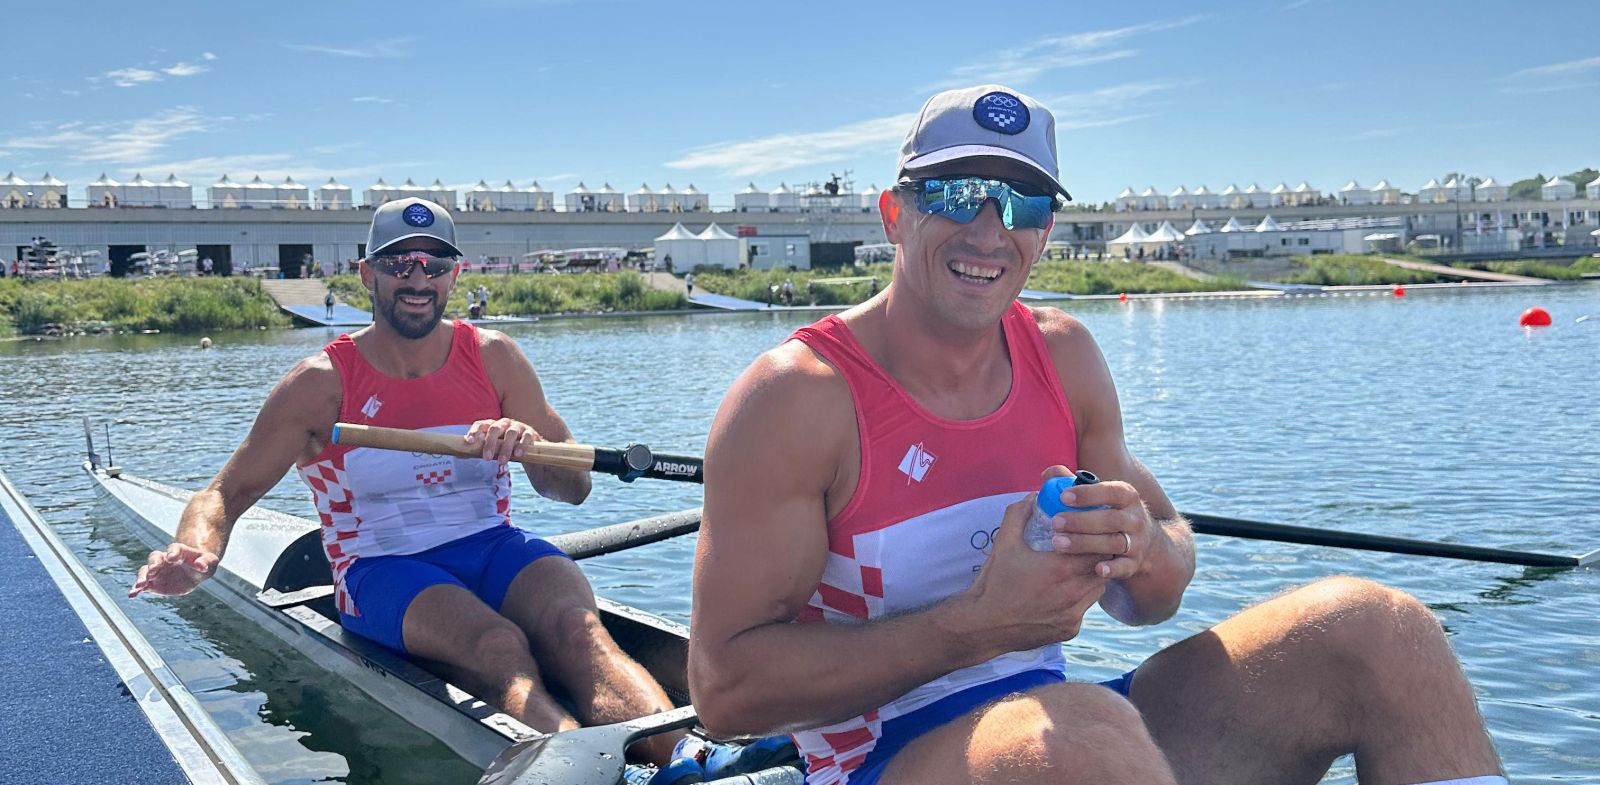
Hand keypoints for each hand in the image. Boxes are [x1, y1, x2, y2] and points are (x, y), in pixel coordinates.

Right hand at [129, 543, 218, 597]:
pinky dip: (136, 589)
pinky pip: (142, 585)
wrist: (194, 571)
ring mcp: (157, 570)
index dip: (172, 552)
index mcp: (179, 551)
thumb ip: (206, 562)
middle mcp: (165, 559)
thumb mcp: (210, 561)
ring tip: (140, 585)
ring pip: (145, 571)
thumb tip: (201, 566)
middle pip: (155, 557)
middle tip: (153, 571)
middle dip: (154, 564)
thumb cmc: (203, 563)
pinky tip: (132, 595)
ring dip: (142, 577)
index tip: (172, 557)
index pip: (174, 549)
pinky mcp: (153, 583)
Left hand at [465, 417, 540, 463]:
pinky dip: (522, 444)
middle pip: (495, 429)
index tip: (469, 441)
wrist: (527, 449)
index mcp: (492, 425)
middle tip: (486, 458)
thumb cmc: (504, 447)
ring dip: (505, 448)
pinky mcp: (531, 433)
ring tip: (501, 462)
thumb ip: (476, 451)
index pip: (481, 424)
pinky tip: (518, 454)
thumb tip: (457, 455)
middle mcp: (504, 423)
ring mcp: (518, 427)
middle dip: (490, 443)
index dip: (474, 431)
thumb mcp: (491, 448)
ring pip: (511, 433)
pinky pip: (526, 436)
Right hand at [965, 495, 1108, 651]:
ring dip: (1090, 578)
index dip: (1095, 540)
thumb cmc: (994, 583)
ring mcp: (1074, 614)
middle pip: (1103, 570)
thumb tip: (1033, 497)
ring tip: (1074, 570)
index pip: (1099, 549)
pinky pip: (1084, 609)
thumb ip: (1019, 514)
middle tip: (1083, 550)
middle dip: (1096, 558)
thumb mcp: (1004, 543)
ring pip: (1097, 590)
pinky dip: (1079, 599)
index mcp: (1062, 568)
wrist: (984, 625)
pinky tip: (1062, 593)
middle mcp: (1074, 593)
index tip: (1087, 534)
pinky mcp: (1070, 629)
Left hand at [1039, 466, 1152, 579]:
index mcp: (1126, 496)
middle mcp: (1135, 518)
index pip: (1110, 492)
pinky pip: (1124, 567)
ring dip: (1086, 544)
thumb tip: (1048, 474)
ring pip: (1113, 543)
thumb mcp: (1100, 495)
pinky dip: (1112, 569)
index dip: (1087, 494)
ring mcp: (1137, 542)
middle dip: (1081, 521)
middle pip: (1110, 520)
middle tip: (1055, 523)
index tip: (1063, 497)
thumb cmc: (1110, 512)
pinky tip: (1097, 569)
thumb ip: (1073, 483)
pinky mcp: (1134, 563)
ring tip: (1058, 544)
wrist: (1145, 542)